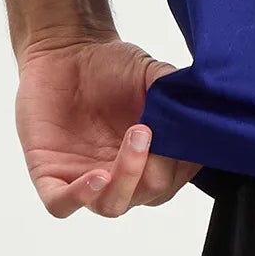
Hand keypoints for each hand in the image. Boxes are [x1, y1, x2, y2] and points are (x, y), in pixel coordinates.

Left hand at [15, 36, 198, 217]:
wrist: (65, 51)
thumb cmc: (110, 64)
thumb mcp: (153, 72)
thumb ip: (177, 94)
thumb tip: (203, 112)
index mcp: (150, 154)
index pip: (175, 177)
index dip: (182, 164)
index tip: (183, 138)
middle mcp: (122, 171)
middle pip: (148, 194)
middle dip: (155, 168)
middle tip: (149, 130)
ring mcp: (86, 176)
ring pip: (111, 204)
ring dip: (126, 181)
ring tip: (133, 144)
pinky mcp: (51, 175)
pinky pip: (62, 204)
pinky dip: (80, 197)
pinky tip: (95, 176)